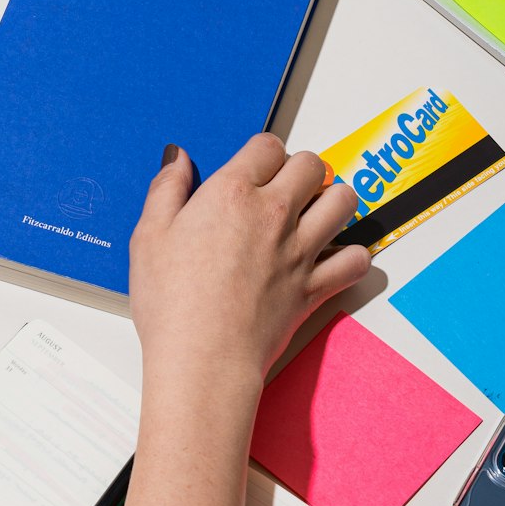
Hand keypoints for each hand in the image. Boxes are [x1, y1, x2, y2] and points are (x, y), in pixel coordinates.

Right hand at [129, 134, 370, 389]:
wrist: (203, 359)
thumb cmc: (172, 303)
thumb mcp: (148, 236)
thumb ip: (167, 188)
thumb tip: (178, 157)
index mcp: (231, 193)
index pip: (267, 145)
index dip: (262, 153)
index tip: (254, 167)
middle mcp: (273, 213)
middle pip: (311, 165)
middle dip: (300, 169)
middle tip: (285, 188)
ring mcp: (300, 249)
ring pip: (343, 201)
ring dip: (332, 200)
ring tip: (314, 213)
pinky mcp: (315, 286)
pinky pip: (355, 259)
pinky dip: (350, 256)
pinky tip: (330, 258)